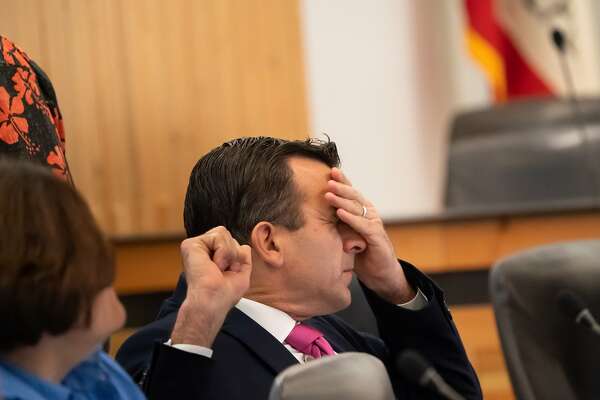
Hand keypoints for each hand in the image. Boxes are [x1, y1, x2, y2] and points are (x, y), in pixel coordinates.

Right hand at [171, 226, 251, 345]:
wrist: (213, 302)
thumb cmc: (225, 294)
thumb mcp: (241, 274)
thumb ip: (243, 258)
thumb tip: (244, 246)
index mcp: (210, 256)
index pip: (230, 242)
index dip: (236, 256)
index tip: (228, 273)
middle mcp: (201, 250)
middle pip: (227, 235)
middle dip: (233, 253)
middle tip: (223, 271)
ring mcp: (195, 246)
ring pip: (223, 233)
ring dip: (228, 253)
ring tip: (217, 268)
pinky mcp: (190, 244)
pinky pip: (218, 235)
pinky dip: (223, 252)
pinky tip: (213, 265)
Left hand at [324, 168, 414, 303]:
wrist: (380, 274)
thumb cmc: (361, 253)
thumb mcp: (345, 234)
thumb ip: (337, 224)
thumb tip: (316, 215)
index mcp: (362, 211)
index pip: (351, 193)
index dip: (342, 181)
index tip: (330, 171)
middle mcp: (369, 214)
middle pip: (354, 196)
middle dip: (341, 187)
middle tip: (328, 179)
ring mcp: (374, 224)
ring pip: (357, 208)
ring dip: (342, 200)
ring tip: (329, 193)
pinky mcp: (376, 237)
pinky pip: (362, 225)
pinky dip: (351, 218)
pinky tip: (340, 212)